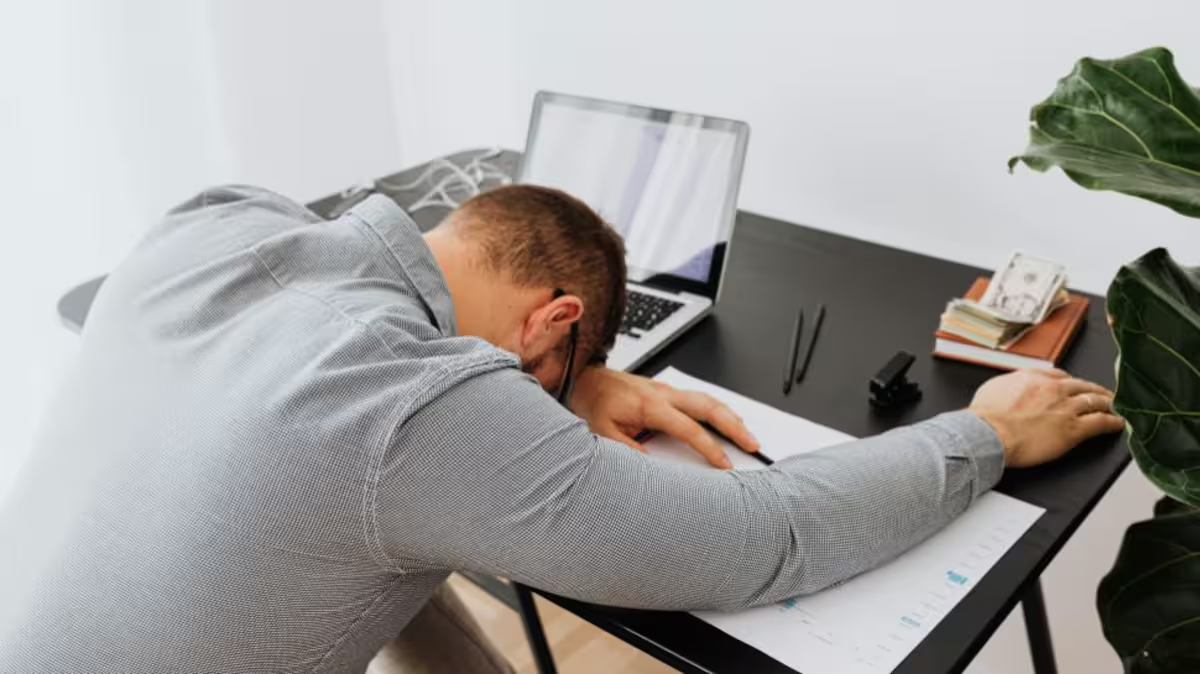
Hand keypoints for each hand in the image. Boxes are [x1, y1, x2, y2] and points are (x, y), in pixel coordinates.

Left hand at [569, 367, 760, 468]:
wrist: (588, 380)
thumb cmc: (596, 404)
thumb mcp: (602, 432)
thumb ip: (626, 449)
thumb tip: (649, 465)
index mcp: (650, 406)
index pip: (689, 428)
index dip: (709, 447)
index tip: (724, 463)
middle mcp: (664, 395)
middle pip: (709, 407)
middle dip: (734, 425)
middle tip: (752, 443)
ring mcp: (668, 391)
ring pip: (708, 399)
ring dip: (731, 415)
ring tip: (747, 434)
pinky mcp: (668, 391)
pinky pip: (700, 398)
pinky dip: (718, 408)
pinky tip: (727, 418)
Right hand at [968, 368, 1124, 467]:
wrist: (986, 434)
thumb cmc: (984, 418)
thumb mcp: (993, 389)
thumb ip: (1008, 385)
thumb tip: (1009, 389)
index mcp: (1033, 377)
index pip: (1061, 376)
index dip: (1071, 382)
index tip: (1075, 386)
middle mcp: (1053, 389)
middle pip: (1082, 386)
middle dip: (1095, 390)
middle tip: (1103, 394)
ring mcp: (1065, 408)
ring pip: (1095, 401)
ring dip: (1108, 404)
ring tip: (1115, 407)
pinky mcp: (1073, 429)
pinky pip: (1100, 422)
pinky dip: (1112, 422)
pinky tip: (1118, 423)